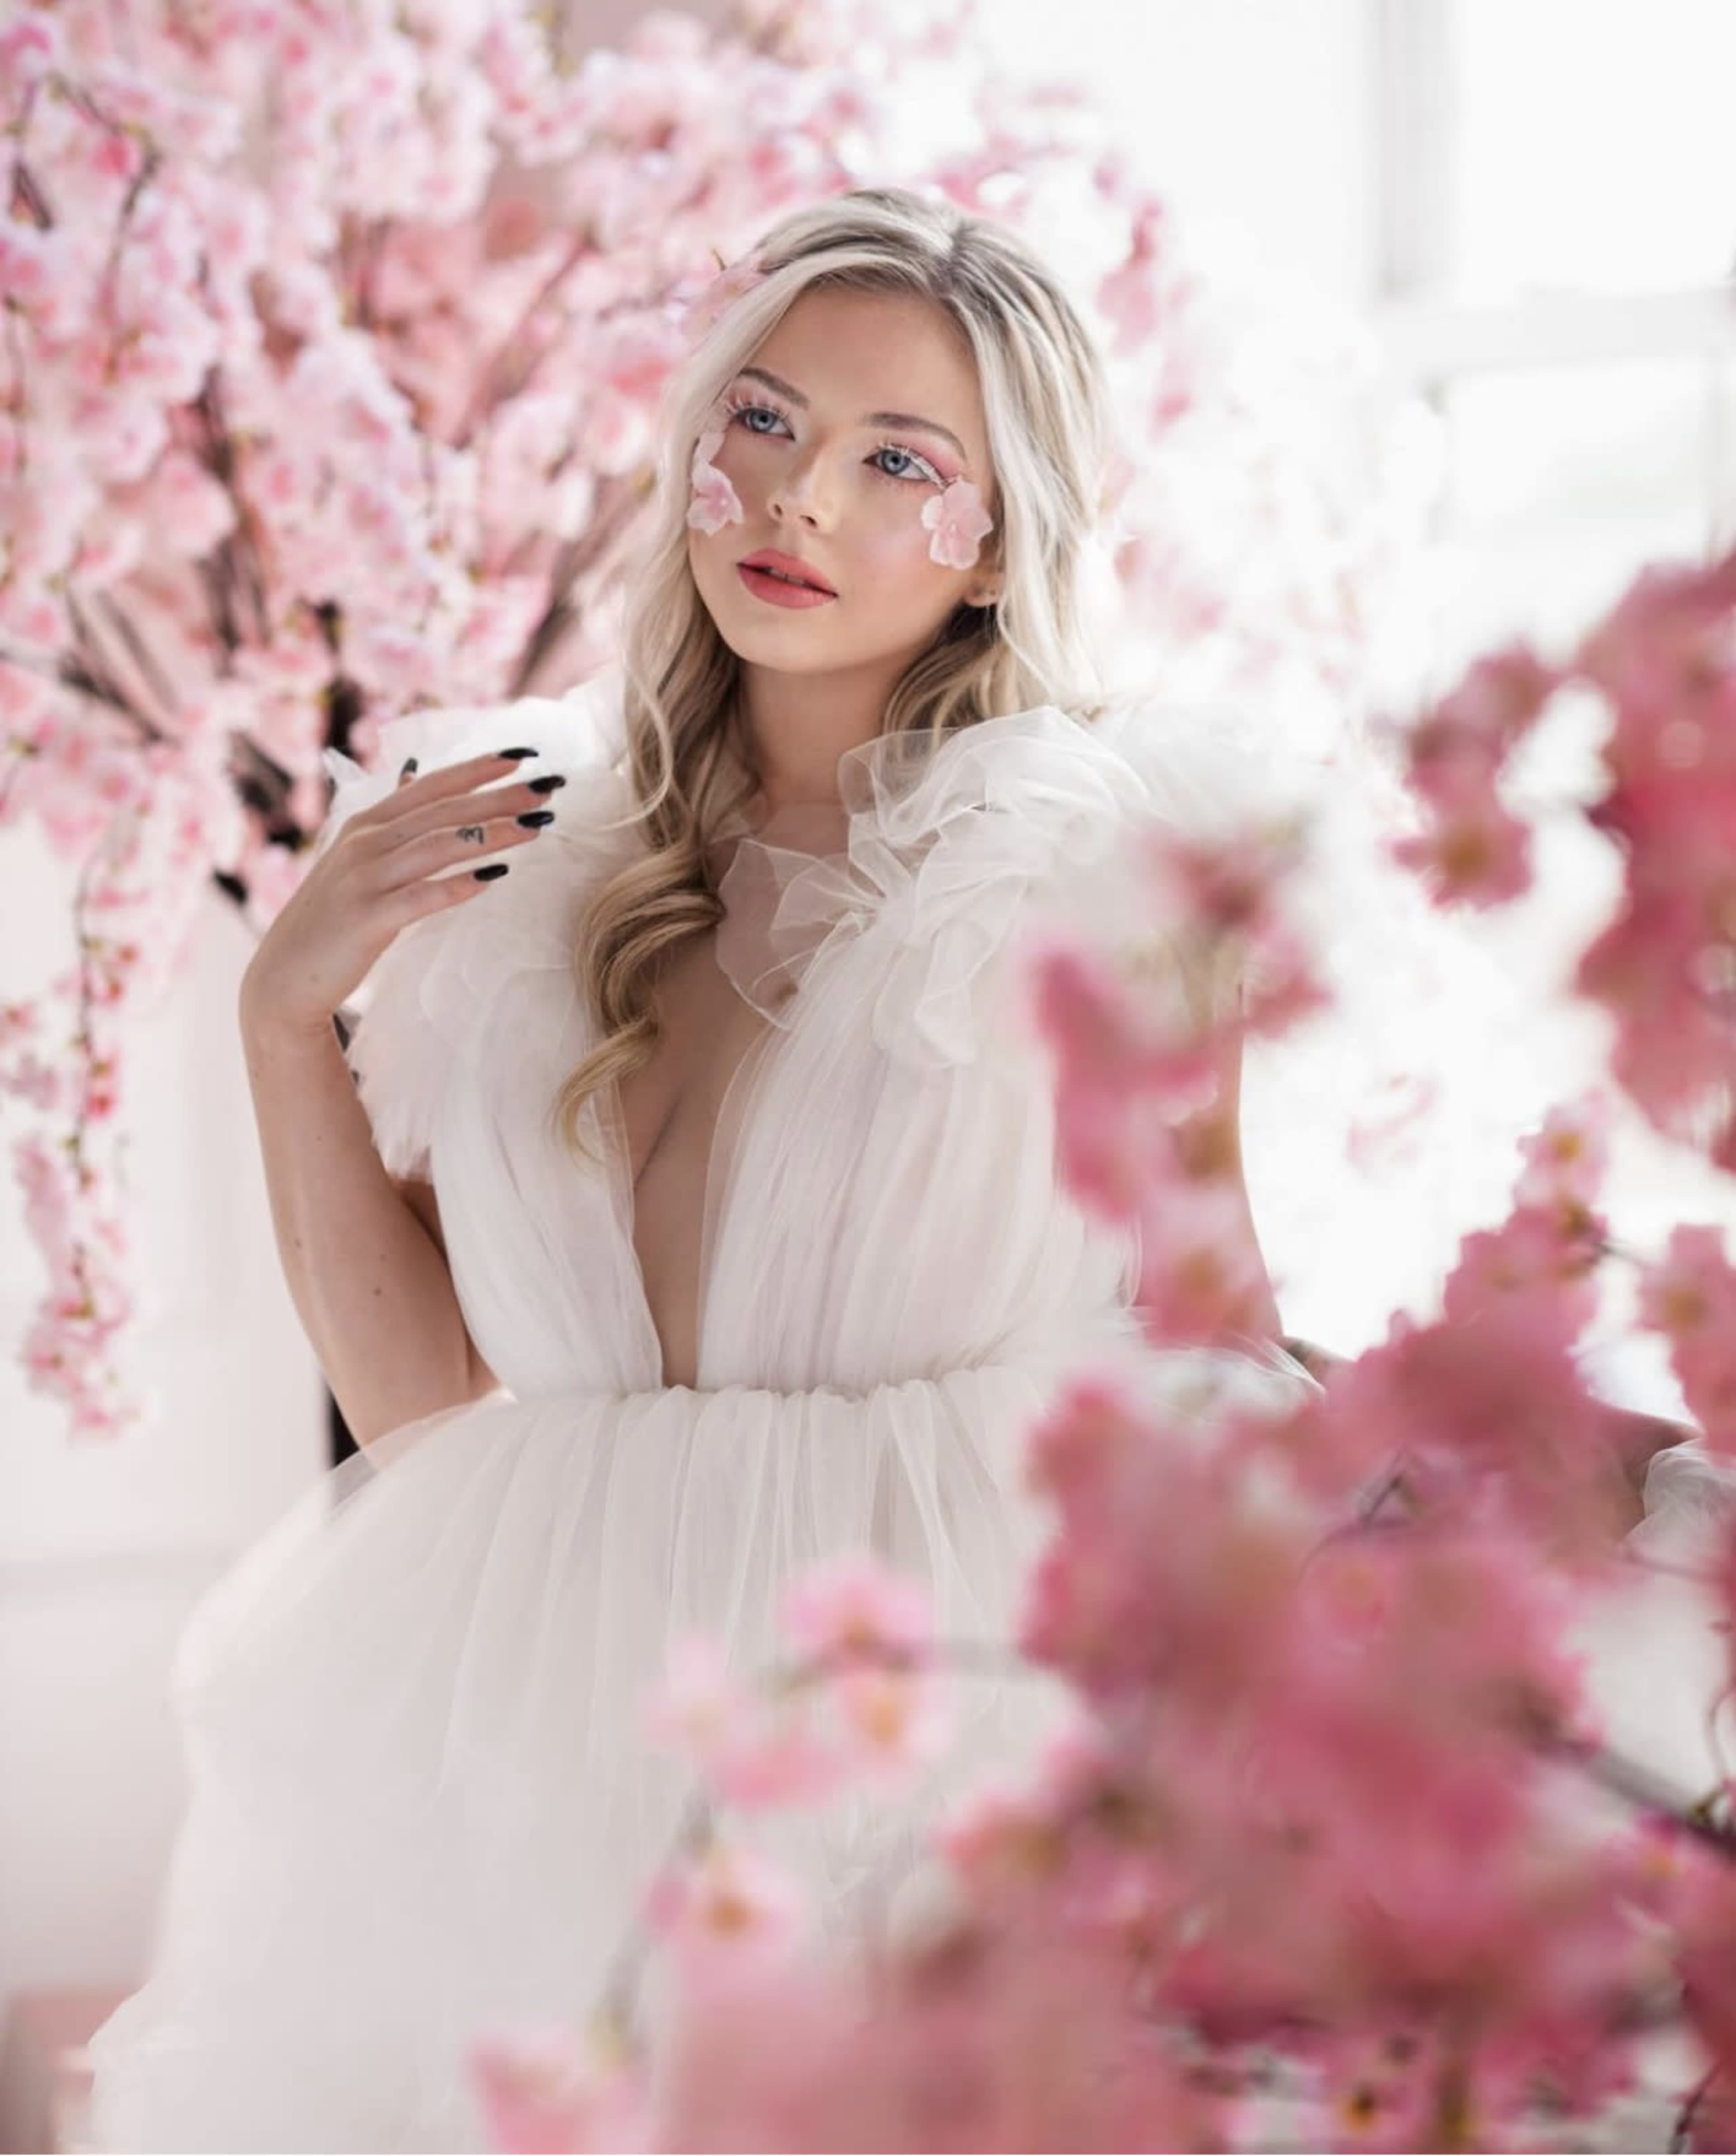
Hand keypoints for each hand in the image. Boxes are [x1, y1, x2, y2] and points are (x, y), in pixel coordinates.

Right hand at [239, 750, 560, 1039]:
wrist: (284, 976)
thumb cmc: (332, 918)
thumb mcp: (357, 857)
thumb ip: (390, 819)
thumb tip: (416, 771)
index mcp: (367, 823)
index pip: (432, 785)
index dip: (478, 768)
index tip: (524, 756)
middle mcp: (365, 842)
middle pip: (444, 810)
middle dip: (501, 796)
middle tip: (549, 785)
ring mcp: (364, 879)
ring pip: (438, 846)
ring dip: (492, 833)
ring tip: (538, 826)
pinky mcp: (367, 919)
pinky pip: (421, 897)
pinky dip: (458, 885)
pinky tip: (495, 877)